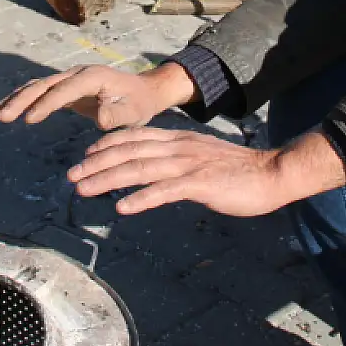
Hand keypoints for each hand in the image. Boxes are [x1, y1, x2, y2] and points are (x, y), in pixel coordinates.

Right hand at [0, 62, 196, 131]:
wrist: (143, 93)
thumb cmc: (139, 104)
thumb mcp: (134, 112)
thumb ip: (118, 115)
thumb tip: (100, 119)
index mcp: (93, 77)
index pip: (65, 90)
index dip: (47, 103)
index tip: (29, 119)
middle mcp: (78, 74)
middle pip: (45, 84)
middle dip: (22, 100)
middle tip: (2, 117)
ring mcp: (70, 79)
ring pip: (38, 86)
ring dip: (17, 99)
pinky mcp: (66, 88)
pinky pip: (40, 92)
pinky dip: (22, 100)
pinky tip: (5, 111)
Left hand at [68, 128, 345, 216]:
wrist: (274, 173)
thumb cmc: (239, 171)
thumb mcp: (202, 160)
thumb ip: (179, 163)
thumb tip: (158, 174)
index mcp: (179, 141)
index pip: (135, 137)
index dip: (107, 145)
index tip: (86, 155)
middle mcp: (179, 148)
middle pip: (129, 152)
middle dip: (96, 163)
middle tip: (71, 176)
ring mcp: (189, 165)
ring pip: (139, 169)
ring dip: (107, 179)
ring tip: (83, 190)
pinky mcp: (200, 183)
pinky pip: (164, 191)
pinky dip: (140, 198)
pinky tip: (121, 208)